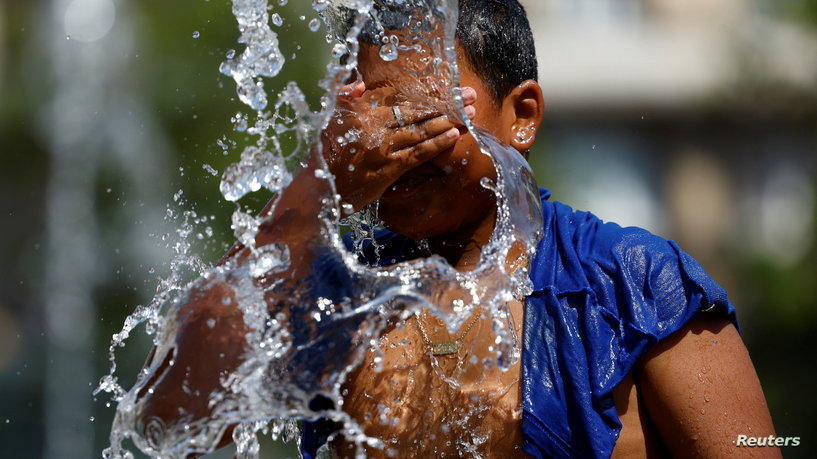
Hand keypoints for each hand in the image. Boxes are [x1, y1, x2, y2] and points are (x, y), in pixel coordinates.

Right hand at [322, 81, 475, 210]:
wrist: (318, 189)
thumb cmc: (323, 155)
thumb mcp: (327, 120)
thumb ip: (343, 97)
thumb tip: (361, 84)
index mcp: (363, 114)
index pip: (404, 102)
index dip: (430, 95)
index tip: (451, 88)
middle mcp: (375, 129)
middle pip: (418, 114)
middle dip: (447, 105)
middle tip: (470, 96)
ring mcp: (383, 149)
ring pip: (421, 132)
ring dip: (448, 122)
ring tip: (469, 114)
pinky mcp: (388, 169)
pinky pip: (417, 154)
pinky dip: (435, 144)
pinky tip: (452, 136)